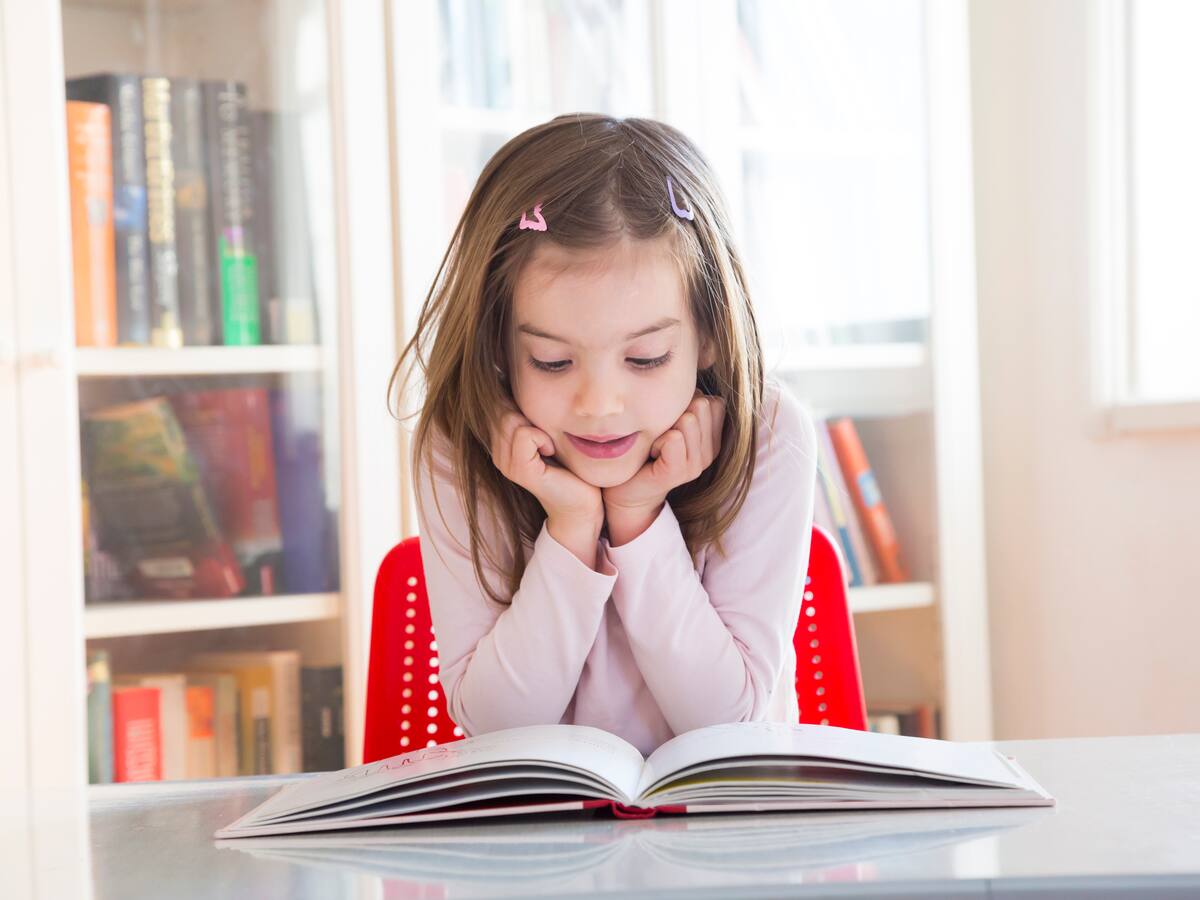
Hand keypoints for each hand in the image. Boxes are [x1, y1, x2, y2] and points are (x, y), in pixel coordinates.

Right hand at [489, 403, 602, 527]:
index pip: (498, 405)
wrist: (583, 503)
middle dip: (529, 414)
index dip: (519, 405)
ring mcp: (506, 464)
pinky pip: (525, 434)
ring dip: (538, 426)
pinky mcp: (520, 471)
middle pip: (503, 410)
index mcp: (502, 443)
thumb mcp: (548, 433)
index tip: (542, 426)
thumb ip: (531, 414)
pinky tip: (551, 452)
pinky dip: (543, 438)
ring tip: (550, 445)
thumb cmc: (570, 466)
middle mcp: (498, 454)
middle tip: (549, 437)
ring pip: (511, 419)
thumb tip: (521, 383)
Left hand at [603, 390, 726, 517]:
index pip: (713, 401)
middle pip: (700, 404)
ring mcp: (697, 464)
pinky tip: (651, 455)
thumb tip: (696, 372)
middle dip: (674, 413)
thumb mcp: (671, 422)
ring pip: (687, 419)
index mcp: (713, 438)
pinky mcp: (679, 473)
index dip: (687, 404)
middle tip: (661, 435)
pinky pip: (673, 438)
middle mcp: (711, 451)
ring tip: (656, 446)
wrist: (627, 491)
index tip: (671, 425)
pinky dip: (657, 441)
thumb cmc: (647, 450)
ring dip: (663, 428)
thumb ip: (687, 403)